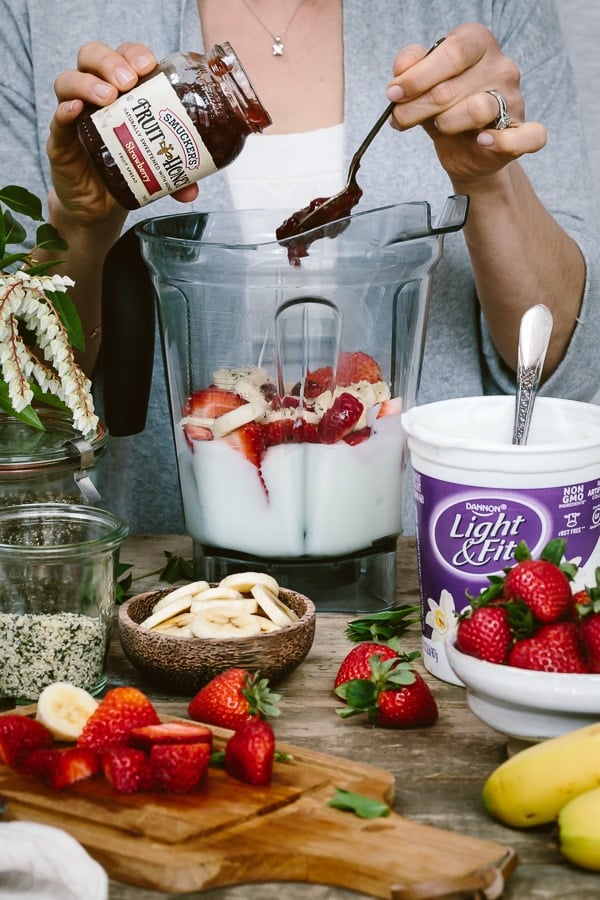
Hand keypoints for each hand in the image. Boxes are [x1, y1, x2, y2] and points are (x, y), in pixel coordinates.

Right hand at [47, 41, 198, 227]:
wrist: (101, 205)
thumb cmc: (129, 172)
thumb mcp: (157, 170)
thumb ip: (176, 178)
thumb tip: (190, 193)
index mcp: (123, 92)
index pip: (124, 57)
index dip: (134, 54)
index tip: (148, 66)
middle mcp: (95, 96)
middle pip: (93, 57)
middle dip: (110, 62)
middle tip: (128, 82)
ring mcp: (75, 116)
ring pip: (68, 81)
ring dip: (88, 83)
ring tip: (107, 97)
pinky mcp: (60, 141)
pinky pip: (56, 120)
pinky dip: (64, 111)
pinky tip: (75, 110)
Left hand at [386, 24, 546, 185]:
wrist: (464, 151)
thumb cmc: (445, 110)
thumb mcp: (421, 85)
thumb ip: (410, 68)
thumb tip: (403, 68)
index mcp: (477, 43)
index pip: (451, 51)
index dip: (417, 76)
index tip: (394, 94)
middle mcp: (501, 66)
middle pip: (453, 86)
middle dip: (418, 107)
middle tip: (401, 119)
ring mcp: (514, 99)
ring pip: (477, 109)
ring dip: (446, 124)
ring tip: (440, 127)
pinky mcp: (523, 132)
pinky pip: (527, 135)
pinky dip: (503, 141)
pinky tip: (482, 141)